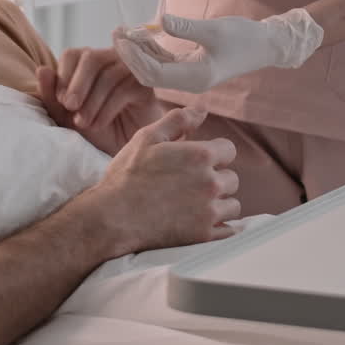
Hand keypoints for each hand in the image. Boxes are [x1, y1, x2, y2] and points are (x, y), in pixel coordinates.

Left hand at [37, 47, 163, 155]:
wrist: (124, 148)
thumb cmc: (96, 129)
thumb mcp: (67, 116)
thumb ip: (52, 95)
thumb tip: (41, 70)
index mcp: (88, 62)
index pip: (72, 54)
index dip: (64, 76)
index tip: (61, 102)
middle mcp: (110, 60)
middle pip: (91, 58)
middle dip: (77, 85)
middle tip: (69, 108)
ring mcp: (130, 70)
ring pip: (108, 76)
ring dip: (91, 102)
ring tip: (84, 123)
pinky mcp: (145, 85)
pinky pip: (124, 90)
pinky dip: (106, 109)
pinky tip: (99, 124)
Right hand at [87, 107, 240, 254]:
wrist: (112, 217)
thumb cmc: (127, 175)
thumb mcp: (148, 137)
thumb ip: (179, 120)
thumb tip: (203, 108)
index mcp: (201, 155)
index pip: (228, 150)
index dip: (213, 154)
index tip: (196, 163)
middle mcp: (211, 183)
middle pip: (232, 179)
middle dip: (216, 179)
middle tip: (191, 185)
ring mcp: (209, 212)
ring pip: (232, 205)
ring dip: (219, 204)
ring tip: (194, 205)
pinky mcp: (204, 236)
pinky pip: (229, 231)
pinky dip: (219, 227)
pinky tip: (201, 222)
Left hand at [114, 8, 324, 93]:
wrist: (266, 45)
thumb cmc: (245, 37)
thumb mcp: (215, 29)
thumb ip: (186, 27)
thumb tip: (160, 21)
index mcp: (196, 77)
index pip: (154, 73)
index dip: (135, 57)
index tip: (122, 38)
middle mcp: (190, 81)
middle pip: (150, 74)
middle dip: (131, 55)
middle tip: (116, 33)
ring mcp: (190, 76)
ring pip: (155, 68)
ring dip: (139, 52)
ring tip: (123, 31)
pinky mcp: (192, 67)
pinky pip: (165, 62)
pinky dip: (151, 50)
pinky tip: (141, 35)